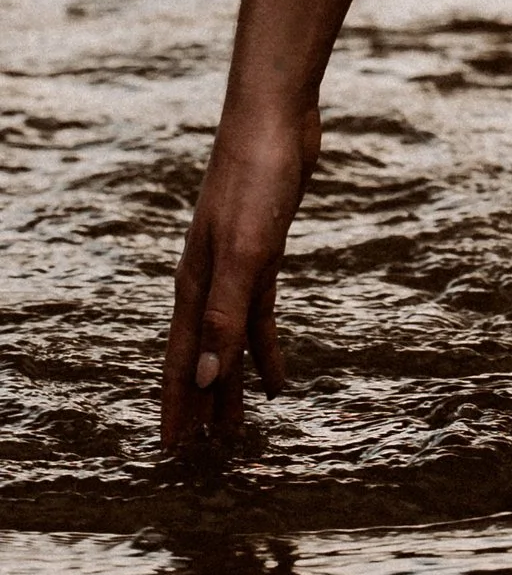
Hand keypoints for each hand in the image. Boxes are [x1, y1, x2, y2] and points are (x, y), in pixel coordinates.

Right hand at [161, 94, 320, 450]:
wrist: (275, 120)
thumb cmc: (256, 180)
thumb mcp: (245, 253)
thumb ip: (224, 314)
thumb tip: (207, 378)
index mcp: (196, 287)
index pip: (184, 362)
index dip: (179, 407)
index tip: (172, 451)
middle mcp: (209, 282)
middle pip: (203, 358)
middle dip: (202, 406)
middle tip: (203, 455)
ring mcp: (235, 266)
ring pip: (231, 341)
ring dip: (233, 383)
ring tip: (236, 428)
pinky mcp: (263, 252)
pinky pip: (258, 314)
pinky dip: (264, 347)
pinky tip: (275, 374)